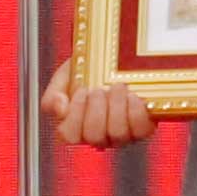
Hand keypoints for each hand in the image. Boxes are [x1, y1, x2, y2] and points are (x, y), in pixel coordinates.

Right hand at [41, 56, 156, 147]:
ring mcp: (122, 135)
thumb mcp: (63, 78)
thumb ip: (52, 96)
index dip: (76, 114)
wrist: (114, 58)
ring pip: (118, 134)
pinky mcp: (143, 128)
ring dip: (117, 108)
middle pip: (94, 137)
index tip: (82, 90)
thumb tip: (61, 110)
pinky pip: (142, 130)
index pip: (70, 135)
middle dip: (97, 110)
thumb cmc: (85, 70)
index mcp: (76, 128)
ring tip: (117, 86)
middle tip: (99, 89)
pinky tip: (133, 95)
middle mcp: (99, 137)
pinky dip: (136, 112)